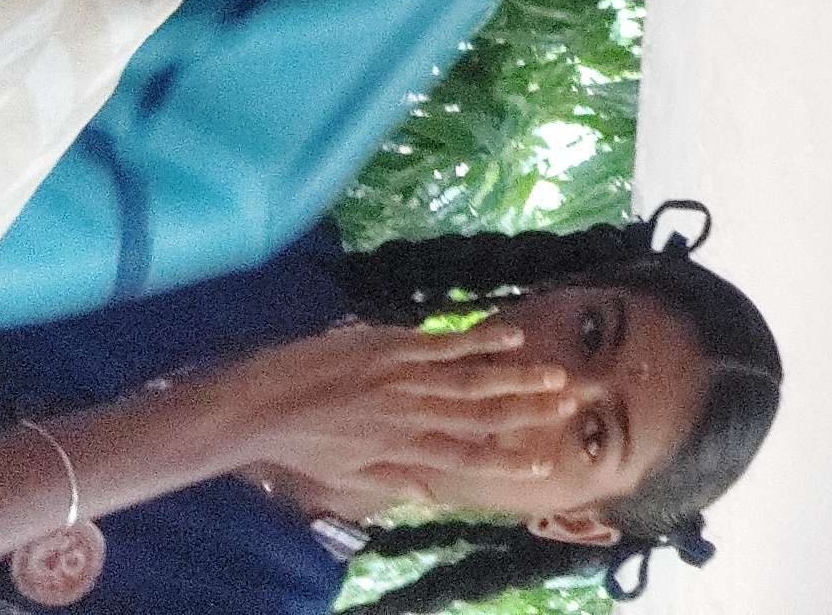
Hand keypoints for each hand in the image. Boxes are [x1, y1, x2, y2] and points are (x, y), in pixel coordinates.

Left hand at [215, 321, 571, 514]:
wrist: (257, 406)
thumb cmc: (299, 443)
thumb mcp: (345, 475)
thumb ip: (393, 480)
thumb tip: (431, 494)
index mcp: (401, 450)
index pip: (464, 459)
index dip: (505, 461)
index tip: (543, 464)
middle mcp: (409, 418)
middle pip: (480, 418)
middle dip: (530, 413)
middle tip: (574, 405)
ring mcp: (402, 380)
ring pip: (470, 382)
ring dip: (517, 380)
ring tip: (557, 377)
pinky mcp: (390, 349)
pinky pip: (443, 346)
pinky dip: (479, 342)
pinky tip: (511, 338)